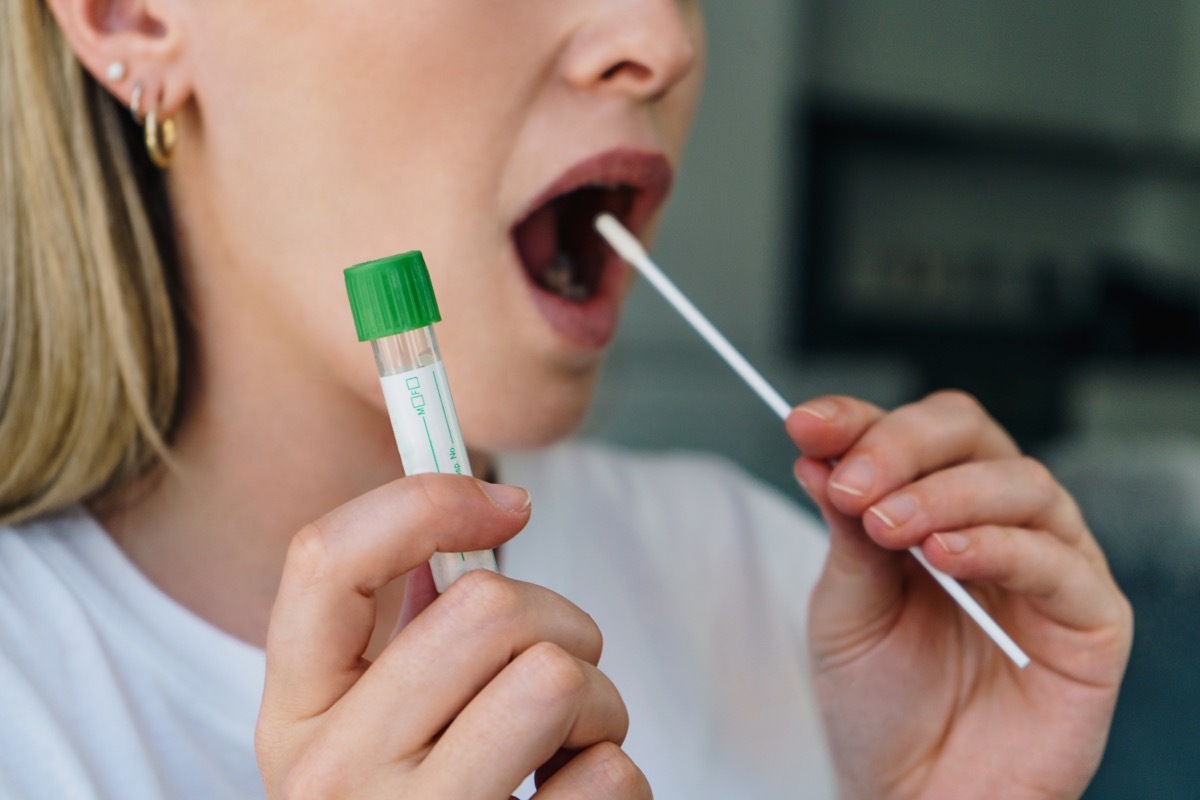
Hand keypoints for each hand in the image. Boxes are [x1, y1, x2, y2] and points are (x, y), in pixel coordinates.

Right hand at [255, 474, 648, 798]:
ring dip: (595, 701)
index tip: (507, 502)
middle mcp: (334, 775)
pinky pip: (610, 774)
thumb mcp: (378, 713)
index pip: (325, 558)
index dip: (427, 500)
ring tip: (561, 741)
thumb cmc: (424, 794)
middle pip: (486, 609)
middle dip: (557, 621)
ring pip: (558, 679)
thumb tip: (485, 502)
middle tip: (553, 666)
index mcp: (294, 713)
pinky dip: (614, 772)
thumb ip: (406, 618)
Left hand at [787, 391, 1132, 799]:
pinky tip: (947, 557)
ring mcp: (1048, 566)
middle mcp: (993, 523)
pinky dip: (1001, 545)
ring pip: (1020, 484)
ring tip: (890, 528)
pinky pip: (1059, 561)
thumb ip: (845, 532)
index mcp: (931, 509)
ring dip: (946, 494)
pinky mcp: (1090, 620)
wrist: (914, 796)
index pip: (909, 434)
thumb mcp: (845, 609)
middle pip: (968, 435)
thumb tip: (820, 454)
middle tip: (853, 485)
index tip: (807, 425)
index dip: (859, 420)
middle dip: (901, 447)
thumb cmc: (881, 707)